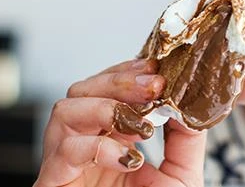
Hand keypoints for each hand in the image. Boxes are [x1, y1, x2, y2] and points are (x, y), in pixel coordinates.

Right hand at [34, 59, 206, 186]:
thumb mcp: (181, 176)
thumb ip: (186, 140)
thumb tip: (191, 104)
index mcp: (112, 139)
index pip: (109, 91)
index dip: (128, 74)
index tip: (156, 69)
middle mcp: (86, 145)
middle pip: (82, 91)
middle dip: (118, 82)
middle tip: (152, 85)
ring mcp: (68, 163)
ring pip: (63, 111)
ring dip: (104, 108)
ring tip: (139, 125)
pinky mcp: (54, 184)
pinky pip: (63, 152)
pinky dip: (97, 146)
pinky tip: (127, 157)